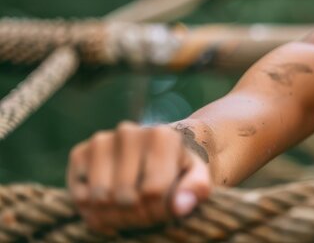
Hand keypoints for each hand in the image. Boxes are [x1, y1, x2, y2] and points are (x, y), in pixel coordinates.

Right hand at [66, 122, 210, 233]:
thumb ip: (196, 190)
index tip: (166, 213)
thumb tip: (179, 206)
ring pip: (100, 200)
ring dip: (115, 218)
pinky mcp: (79, 153)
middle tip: (148, 217)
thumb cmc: (179, 170)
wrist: (156, 151)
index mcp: (161, 136)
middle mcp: (128, 132)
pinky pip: (79, 197)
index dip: (159, 212)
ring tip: (131, 214)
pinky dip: (93, 213)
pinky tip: (111, 210)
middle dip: (138, 217)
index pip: (153, 191)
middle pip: (126, 199)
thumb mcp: (198, 178)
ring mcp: (101, 141)